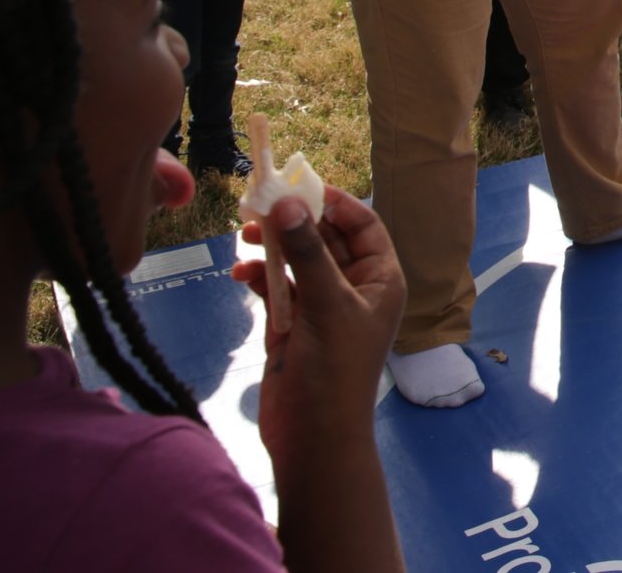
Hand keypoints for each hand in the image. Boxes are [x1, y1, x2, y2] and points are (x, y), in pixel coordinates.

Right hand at [236, 189, 402, 456]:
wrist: (312, 436)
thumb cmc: (333, 370)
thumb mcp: (324, 304)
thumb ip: (306, 252)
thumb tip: (289, 203)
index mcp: (381, 279)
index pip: (363, 225)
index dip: (334, 203)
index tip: (299, 186)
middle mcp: (355, 288)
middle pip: (326, 239)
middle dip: (295, 222)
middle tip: (258, 204)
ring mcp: (323, 306)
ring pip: (298, 262)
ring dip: (274, 247)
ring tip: (245, 234)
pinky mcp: (294, 325)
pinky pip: (278, 288)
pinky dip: (260, 278)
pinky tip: (240, 274)